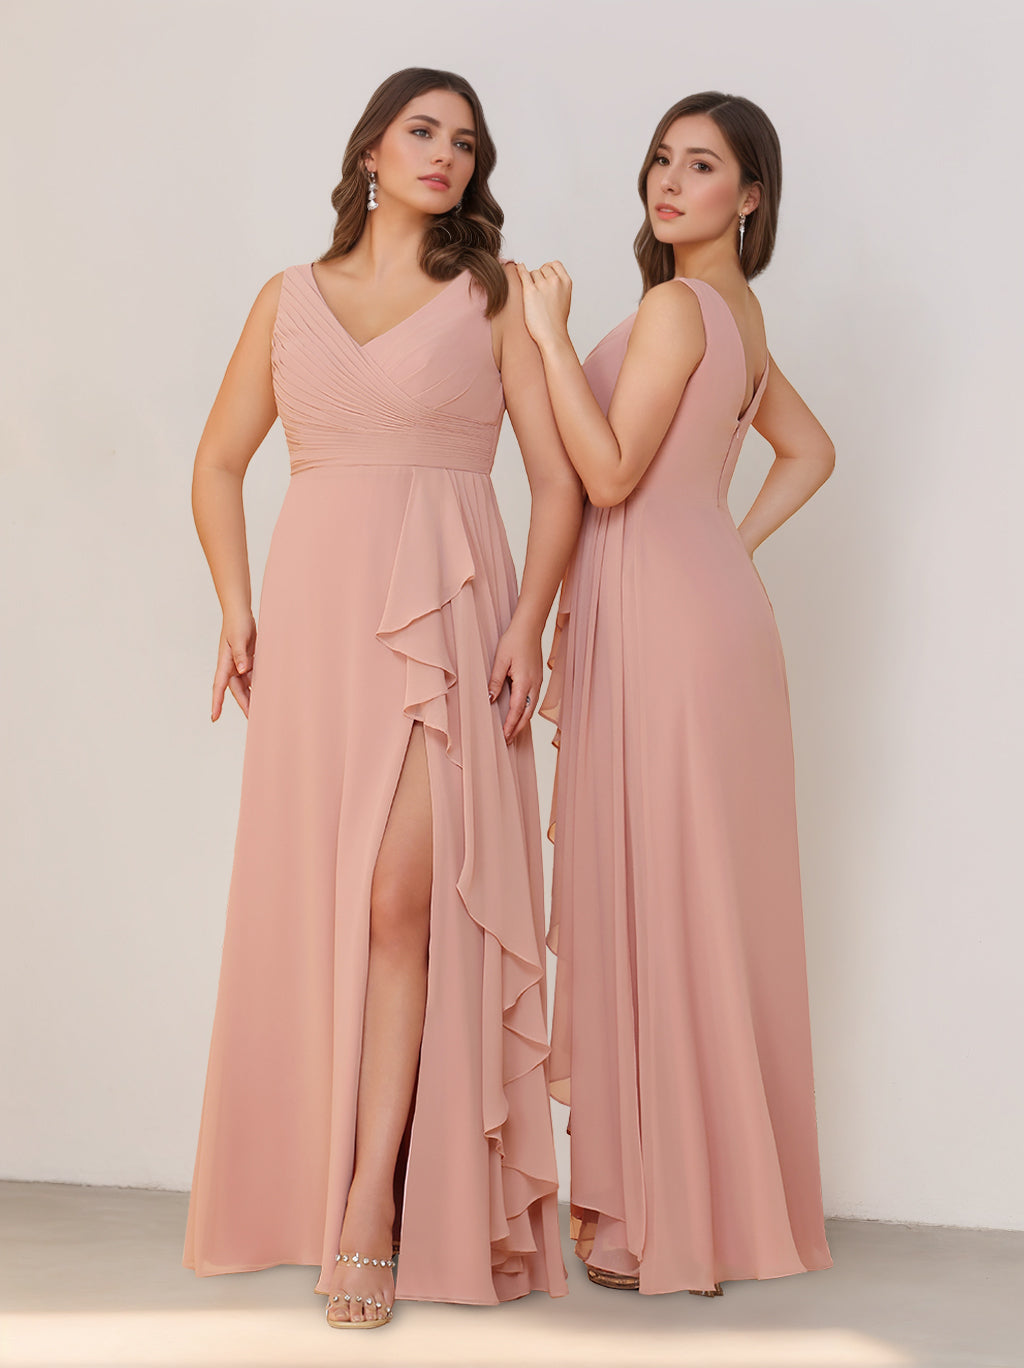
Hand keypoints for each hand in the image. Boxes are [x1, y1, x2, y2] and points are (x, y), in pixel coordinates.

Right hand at [212, 612, 255, 719]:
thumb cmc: (237, 623)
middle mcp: (231, 666)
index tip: (214, 717)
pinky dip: (258, 684)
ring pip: (246, 685)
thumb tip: (242, 670)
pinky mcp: (248, 661)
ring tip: (262, 710)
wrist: (241, 612)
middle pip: (237, 690)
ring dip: (252, 696)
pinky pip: (253, 676)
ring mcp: (240, 664)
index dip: (217, 702)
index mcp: (225, 663)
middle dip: (244, 704)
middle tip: (252, 719)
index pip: (219, 686)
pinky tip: (267, 692)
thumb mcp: (239, 638)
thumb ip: (240, 655)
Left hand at [487, 620, 542, 743]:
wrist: (530, 627)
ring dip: (522, 721)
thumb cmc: (514, 640)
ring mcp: (539, 682)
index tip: (504, 737)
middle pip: (527, 714)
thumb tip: (490, 699)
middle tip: (507, 741)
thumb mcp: (500, 660)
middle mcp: (535, 685)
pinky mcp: (538, 679)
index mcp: (525, 682)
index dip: (510, 725)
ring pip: (532, 708)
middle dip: (517, 729)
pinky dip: (526, 711)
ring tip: (512, 732)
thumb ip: (495, 681)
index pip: (517, 710)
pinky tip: (520, 714)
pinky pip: (533, 700)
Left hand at [515, 261, 571, 351]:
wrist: (552, 335)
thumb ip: (559, 286)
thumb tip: (548, 277)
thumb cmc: (556, 321)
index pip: (554, 264)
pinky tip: (517, 269)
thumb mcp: (565, 298)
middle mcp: (555, 281)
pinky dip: (519, 270)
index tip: (544, 276)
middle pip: (542, 269)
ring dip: (530, 281)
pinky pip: (523, 274)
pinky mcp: (530, 291)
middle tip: (537, 293)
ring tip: (532, 297)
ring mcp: (543, 285)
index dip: (548, 269)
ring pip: (532, 273)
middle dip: (538, 277)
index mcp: (566, 281)